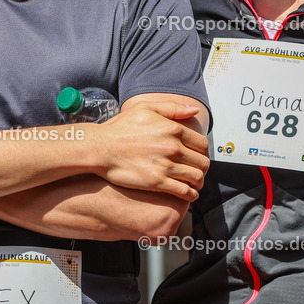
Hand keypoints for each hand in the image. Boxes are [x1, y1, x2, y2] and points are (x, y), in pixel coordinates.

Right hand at [93, 101, 209, 201]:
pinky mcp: (157, 182)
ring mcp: (166, 166)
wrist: (100, 148)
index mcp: (173, 129)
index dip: (203, 152)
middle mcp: (173, 147)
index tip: (199, 157)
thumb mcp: (145, 108)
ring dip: (198, 182)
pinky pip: (184, 191)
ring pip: (196, 177)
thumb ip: (172, 108)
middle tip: (198, 171)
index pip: (202, 144)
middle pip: (202, 162)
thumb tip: (194, 109)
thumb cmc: (120, 128)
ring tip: (195, 184)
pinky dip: (190, 195)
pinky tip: (189, 195)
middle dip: (203, 168)